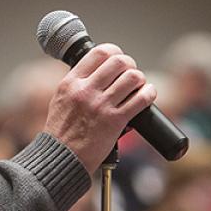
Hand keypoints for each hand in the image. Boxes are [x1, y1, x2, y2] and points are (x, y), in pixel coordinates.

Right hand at [41, 43, 156, 172]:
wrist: (62, 158)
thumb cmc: (62, 132)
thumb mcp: (61, 99)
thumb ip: (77, 84)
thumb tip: (98, 71)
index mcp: (71, 82)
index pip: (99, 52)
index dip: (115, 52)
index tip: (118, 59)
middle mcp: (86, 90)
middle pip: (119, 61)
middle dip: (130, 65)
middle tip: (130, 74)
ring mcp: (101, 105)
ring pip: (133, 77)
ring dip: (140, 80)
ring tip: (138, 86)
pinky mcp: (115, 121)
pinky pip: (141, 99)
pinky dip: (149, 94)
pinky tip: (147, 95)